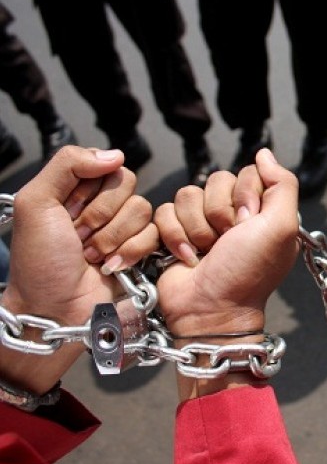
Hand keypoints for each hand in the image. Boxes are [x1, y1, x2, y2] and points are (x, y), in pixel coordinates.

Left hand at [0, 146, 156, 393]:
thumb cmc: (39, 262)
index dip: (89, 189)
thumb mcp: (35, 202)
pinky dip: (130, 252)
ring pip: (142, 208)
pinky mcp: (141, 249)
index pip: (104, 164)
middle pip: (126, 183)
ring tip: (91, 256)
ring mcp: (123, 227)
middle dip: (100, 214)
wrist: (54, 309)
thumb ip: (68, 164)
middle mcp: (101, 204)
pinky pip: (154, 234)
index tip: (67, 212)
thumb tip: (116, 154)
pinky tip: (110, 266)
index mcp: (75, 188)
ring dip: (113, 237)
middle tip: (78, 236)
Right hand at [154, 149, 299, 398]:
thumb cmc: (249, 272)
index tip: (249, 224)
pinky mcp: (173, 233)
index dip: (245, 196)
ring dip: (196, 228)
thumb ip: (282, 184)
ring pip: (187, 194)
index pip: (247, 172)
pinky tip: (187, 259)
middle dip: (219, 213)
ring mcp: (201, 223)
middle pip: (215, 179)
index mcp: (261, 209)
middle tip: (226, 241)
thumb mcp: (281, 227)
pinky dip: (174, 236)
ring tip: (206, 252)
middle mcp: (232, 213)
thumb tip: (263, 153)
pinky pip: (164, 211)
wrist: (211, 309)